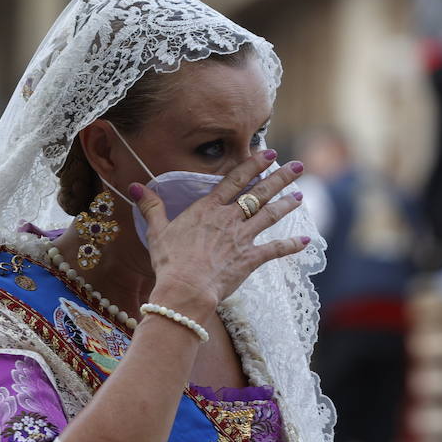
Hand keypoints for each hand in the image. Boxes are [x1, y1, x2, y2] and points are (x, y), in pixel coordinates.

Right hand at [133, 150, 309, 317]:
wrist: (185, 288)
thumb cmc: (169, 261)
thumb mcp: (157, 231)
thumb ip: (151, 207)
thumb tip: (135, 187)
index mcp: (208, 209)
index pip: (235, 180)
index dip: (253, 165)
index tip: (269, 152)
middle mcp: (229, 219)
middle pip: (258, 193)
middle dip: (279, 178)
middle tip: (296, 166)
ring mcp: (242, 238)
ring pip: (269, 215)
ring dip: (286, 204)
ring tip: (300, 195)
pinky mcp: (250, 259)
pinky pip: (275, 250)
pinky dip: (291, 245)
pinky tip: (306, 241)